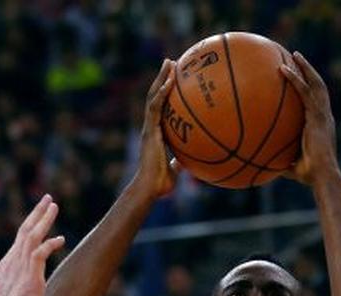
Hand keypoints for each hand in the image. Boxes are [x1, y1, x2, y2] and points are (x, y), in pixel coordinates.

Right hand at [0, 195, 64, 295]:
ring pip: (31, 236)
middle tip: (48, 198)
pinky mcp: (30, 277)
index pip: (19, 240)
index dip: (30, 226)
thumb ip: (10, 289)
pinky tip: (60, 239)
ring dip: (44, 219)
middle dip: (37, 213)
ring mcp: (19, 268)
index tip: (40, 216)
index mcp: (7, 266)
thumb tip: (11, 294)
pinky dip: (50, 244)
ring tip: (54, 206)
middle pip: (24, 230)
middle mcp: (11, 262)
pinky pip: (39, 253)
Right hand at [131, 59, 180, 200]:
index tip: (174, 79)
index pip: (160, 108)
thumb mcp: (176, 169)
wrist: (150, 188)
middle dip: (162, 78)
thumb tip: (192, 162)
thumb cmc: (161, 183)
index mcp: (156, 133)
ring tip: (170, 62)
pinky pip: (156, 107)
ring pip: (153, 96)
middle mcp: (150, 126)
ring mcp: (149, 127)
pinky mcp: (149, 129)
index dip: (165, 92)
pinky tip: (170, 81)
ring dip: (161, 78)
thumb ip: (181, 162)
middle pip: (155, 96)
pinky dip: (162, 92)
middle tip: (171, 62)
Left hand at [279, 52, 339, 185]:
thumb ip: (280, 160)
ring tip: (294, 55)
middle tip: (297, 58)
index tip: (301, 78)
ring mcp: (323, 114)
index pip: (317, 101)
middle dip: (310, 71)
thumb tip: (262, 164)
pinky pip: (304, 92)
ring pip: (316, 84)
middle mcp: (325, 116)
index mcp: (322, 124)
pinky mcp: (317, 115)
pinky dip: (294, 79)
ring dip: (306, 67)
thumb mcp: (292, 165)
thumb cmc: (309, 175)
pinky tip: (282, 69)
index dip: (311, 88)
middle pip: (319, 87)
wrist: (322, 174)